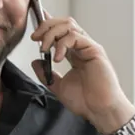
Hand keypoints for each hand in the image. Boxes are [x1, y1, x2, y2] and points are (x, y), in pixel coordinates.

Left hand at [29, 13, 134, 132]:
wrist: (99, 111)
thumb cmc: (86, 102)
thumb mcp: (58, 87)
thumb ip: (46, 74)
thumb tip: (35, 62)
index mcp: (75, 54)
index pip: (60, 32)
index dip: (48, 24)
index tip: (34, 23)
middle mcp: (82, 48)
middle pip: (64, 23)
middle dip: (46, 26)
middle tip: (35, 37)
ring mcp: (89, 47)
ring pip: (69, 25)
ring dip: (52, 33)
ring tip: (44, 48)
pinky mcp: (95, 50)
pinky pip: (75, 37)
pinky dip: (62, 44)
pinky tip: (57, 58)